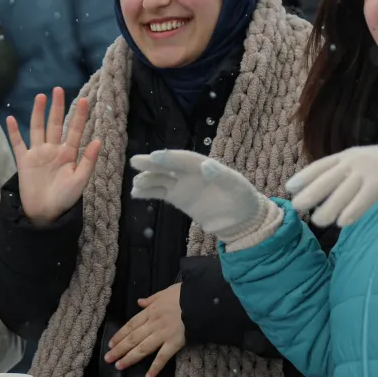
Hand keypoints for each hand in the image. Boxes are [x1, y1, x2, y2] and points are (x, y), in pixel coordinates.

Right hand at [6, 87, 101, 225]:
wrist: (45, 213)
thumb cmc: (66, 199)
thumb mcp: (80, 180)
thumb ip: (89, 160)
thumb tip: (99, 139)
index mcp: (69, 154)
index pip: (74, 130)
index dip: (79, 116)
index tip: (84, 100)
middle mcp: (53, 150)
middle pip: (55, 124)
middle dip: (57, 107)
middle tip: (58, 89)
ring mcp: (38, 154)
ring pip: (38, 128)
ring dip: (38, 113)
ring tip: (41, 97)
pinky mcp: (24, 161)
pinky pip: (18, 143)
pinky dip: (14, 131)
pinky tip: (11, 118)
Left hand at [105, 283, 185, 376]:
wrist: (201, 299)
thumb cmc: (185, 294)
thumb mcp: (165, 292)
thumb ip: (151, 299)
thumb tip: (139, 302)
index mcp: (151, 311)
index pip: (131, 325)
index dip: (120, 335)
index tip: (110, 344)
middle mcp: (153, 324)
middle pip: (133, 338)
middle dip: (119, 349)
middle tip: (108, 358)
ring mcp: (163, 334)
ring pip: (142, 348)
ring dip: (130, 358)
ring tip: (119, 366)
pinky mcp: (174, 343)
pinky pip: (163, 357)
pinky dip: (155, 367)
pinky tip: (148, 376)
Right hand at [130, 150, 265, 240]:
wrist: (241, 219)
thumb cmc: (242, 199)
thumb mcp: (237, 187)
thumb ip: (222, 176)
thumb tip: (206, 164)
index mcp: (204, 166)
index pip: (184, 160)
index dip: (170, 158)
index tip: (154, 156)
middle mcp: (190, 173)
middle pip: (169, 166)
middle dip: (152, 164)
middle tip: (135, 162)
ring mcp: (183, 185)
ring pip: (161, 179)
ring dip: (147, 179)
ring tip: (135, 183)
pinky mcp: (179, 198)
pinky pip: (161, 193)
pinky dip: (148, 192)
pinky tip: (136, 193)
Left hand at [287, 141, 377, 226]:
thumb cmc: (377, 169)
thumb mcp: (356, 165)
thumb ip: (337, 176)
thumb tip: (310, 193)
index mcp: (345, 156)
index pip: (320, 165)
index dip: (304, 176)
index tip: (289, 188)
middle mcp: (354, 161)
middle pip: (328, 178)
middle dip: (311, 192)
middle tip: (297, 206)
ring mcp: (368, 170)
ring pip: (344, 191)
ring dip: (329, 207)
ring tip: (318, 221)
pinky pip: (365, 197)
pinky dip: (354, 210)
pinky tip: (343, 222)